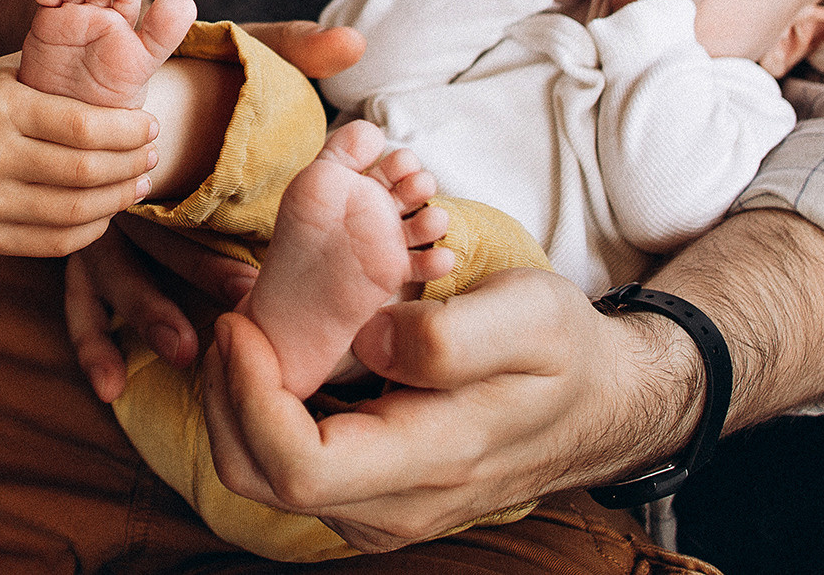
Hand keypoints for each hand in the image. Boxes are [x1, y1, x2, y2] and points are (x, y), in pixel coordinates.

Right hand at [0, 54, 159, 257]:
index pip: (84, 127)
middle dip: (132, 164)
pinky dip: (93, 226)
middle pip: (85, 171)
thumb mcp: (13, 72)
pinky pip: (56, 241)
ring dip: (120, 198)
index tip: (151, 125)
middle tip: (154, 155)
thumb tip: (141, 79)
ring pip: (76, 212)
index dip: (129, 131)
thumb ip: (66, 77)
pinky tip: (108, 207)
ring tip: (140, 182)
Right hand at [60, 17, 359, 399]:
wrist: (70, 67)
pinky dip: (92, 342)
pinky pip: (76, 301)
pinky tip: (110, 387)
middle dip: (191, 283)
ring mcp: (88, 219)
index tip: (255, 280)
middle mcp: (114, 183)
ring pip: (108, 279)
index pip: (181, 193)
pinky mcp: (74, 249)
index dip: (215, 239)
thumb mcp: (217, 49)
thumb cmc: (163, 67)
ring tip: (183, 357)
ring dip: (141, 320)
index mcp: (150, 137)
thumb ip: (285, 44)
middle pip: (148, 241)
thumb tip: (355, 40)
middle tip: (238, 313)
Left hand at [200, 268, 664, 551]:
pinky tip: (282, 352)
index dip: (248, 397)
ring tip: (250, 324)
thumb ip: (450, 336)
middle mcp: (394, 504)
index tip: (241, 324)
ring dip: (238, 401)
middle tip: (232, 316)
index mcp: (429, 461)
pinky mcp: (372, 492)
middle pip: (260, 478)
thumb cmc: (566, 353)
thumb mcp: (530, 318)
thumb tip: (372, 343)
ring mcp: (380, 506)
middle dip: (224, 396)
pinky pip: (291, 464)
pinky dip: (265, 409)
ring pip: (265, 476)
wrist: (599, 403)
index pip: (297, 467)